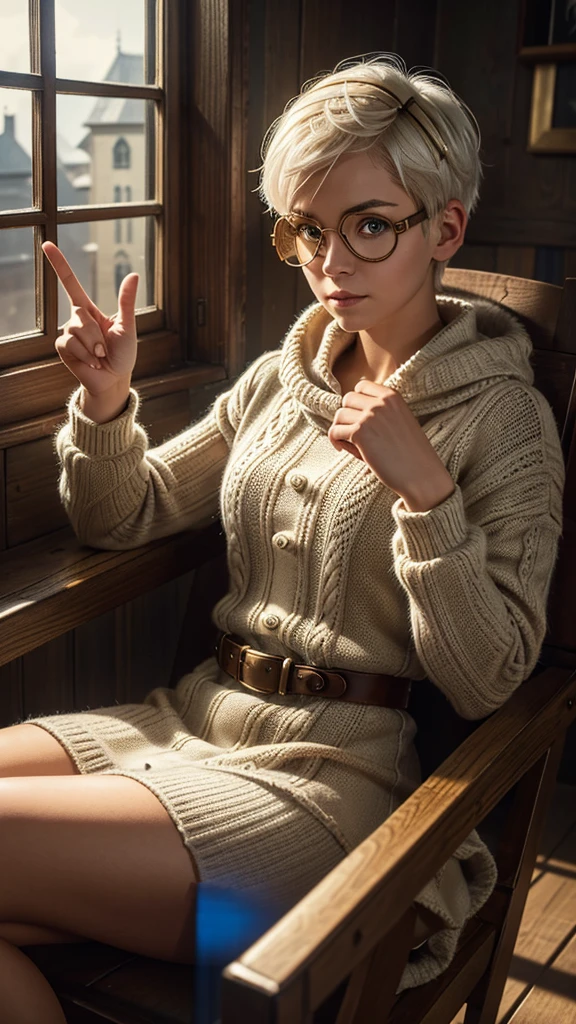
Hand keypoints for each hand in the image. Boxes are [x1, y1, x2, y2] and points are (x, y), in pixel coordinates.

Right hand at [42, 241, 138, 396]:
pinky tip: (92, 363)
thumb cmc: (123, 354)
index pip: (70, 283)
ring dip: (93, 346)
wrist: (114, 379)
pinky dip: (86, 354)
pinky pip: (70, 343)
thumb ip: (126, 301)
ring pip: (75, 329)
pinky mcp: (63, 348)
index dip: (59, 264)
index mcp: (90, 310)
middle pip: (79, 313)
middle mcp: (76, 319)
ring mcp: (68, 333)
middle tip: (105, 349)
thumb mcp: (127, 326)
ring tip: (100, 357)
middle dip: (95, 334)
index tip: (47, 244)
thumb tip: (133, 274)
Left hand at [328, 379, 454, 511]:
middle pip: (347, 399)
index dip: (356, 402)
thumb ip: (380, 413)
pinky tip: (341, 449)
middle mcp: (381, 402)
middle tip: (351, 432)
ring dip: (340, 428)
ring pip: (339, 415)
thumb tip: (346, 412)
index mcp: (392, 396)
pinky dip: (335, 440)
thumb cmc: (410, 453)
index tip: (358, 417)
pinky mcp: (360, 433)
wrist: (421, 475)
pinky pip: (335, 431)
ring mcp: (370, 416)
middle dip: (347, 415)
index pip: (362, 386)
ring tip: (347, 442)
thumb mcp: (400, 422)